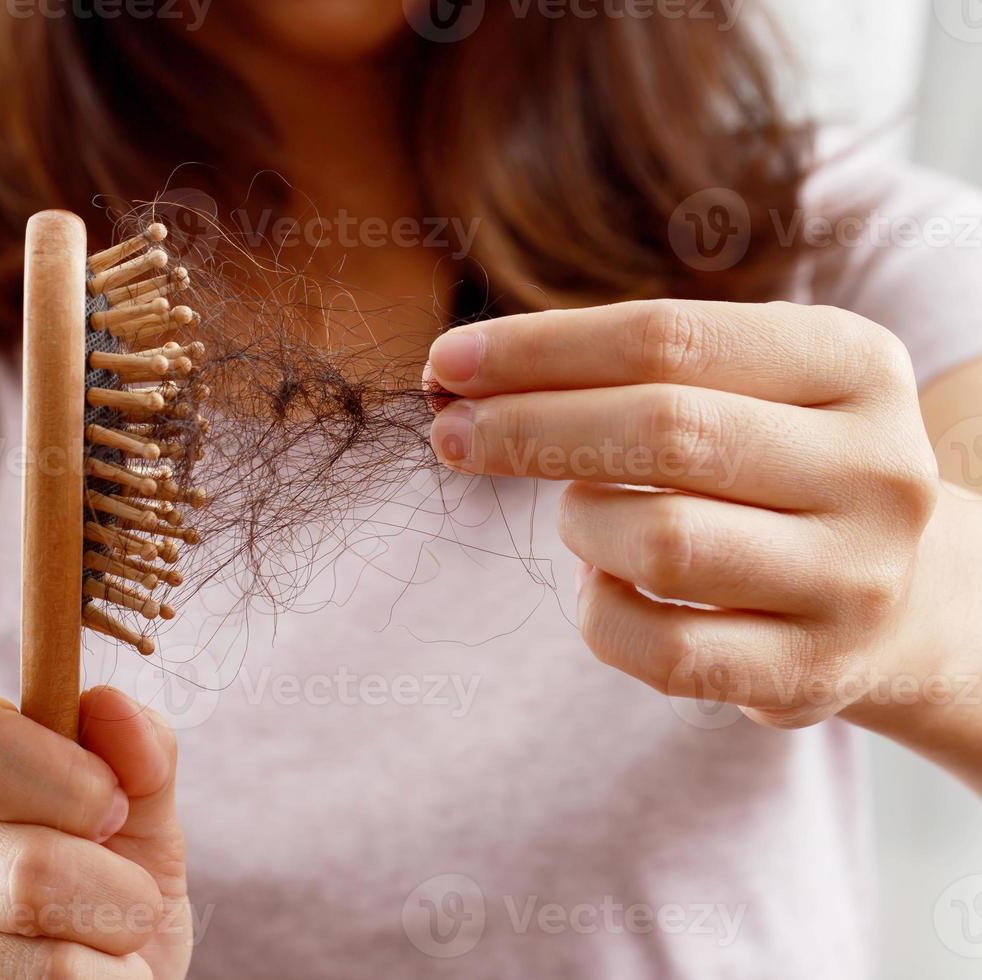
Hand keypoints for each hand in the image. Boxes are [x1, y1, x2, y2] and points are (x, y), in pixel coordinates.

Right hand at [0, 688, 189, 977]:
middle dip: (114, 890)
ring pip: (50, 966)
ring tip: (102, 952)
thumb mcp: (132, 819)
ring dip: (114, 958)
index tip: (112, 813)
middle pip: (25, 871)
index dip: (67, 779)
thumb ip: (138, 758)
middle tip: (127, 901)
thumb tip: (111, 703)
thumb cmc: (99, 892)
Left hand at [427, 300, 942, 728]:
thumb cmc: (772, 464)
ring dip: (581, 521)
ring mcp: (853, 579)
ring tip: (581, 512)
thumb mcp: (742, 385)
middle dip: (528, 428)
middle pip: (665, 430)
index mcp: (852, 364)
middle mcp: (874, 468)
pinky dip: (601, 612)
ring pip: (661, 541)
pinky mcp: (811, 671)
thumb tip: (459, 372)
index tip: (446, 362)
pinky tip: (605, 582)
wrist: (900, 594)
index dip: (540, 349)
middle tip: (450, 434)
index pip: (670, 338)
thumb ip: (625, 369)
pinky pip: (661, 649)